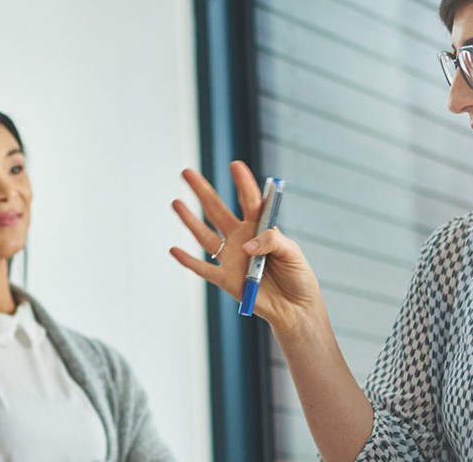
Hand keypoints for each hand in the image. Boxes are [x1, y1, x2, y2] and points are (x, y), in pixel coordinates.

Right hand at [169, 161, 326, 336]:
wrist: (295, 308)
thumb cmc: (298, 276)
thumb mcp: (292, 253)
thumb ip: (272, 242)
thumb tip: (245, 245)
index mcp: (260, 228)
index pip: (250, 200)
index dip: (243, 182)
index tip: (235, 165)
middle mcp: (241, 239)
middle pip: (217, 211)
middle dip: (203, 191)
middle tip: (187, 173)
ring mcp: (231, 259)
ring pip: (205, 236)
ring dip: (190, 220)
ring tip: (176, 203)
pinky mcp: (226, 280)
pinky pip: (203, 269)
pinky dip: (188, 261)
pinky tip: (174, 250)